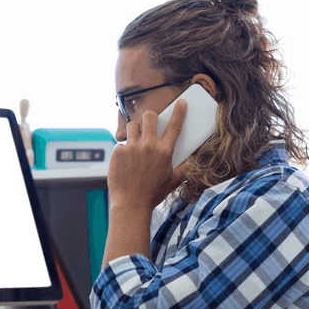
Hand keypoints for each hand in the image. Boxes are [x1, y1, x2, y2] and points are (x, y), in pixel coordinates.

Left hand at [108, 99, 187, 217]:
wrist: (131, 205)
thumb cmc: (152, 194)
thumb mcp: (171, 182)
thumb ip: (182, 170)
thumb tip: (190, 163)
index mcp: (164, 151)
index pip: (175, 126)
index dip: (179, 112)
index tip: (181, 103)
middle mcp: (148, 146)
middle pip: (149, 116)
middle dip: (150, 117)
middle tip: (149, 124)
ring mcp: (132, 147)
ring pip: (132, 126)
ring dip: (135, 131)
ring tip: (135, 142)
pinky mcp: (118, 152)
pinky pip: (121, 143)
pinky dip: (123, 150)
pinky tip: (125, 162)